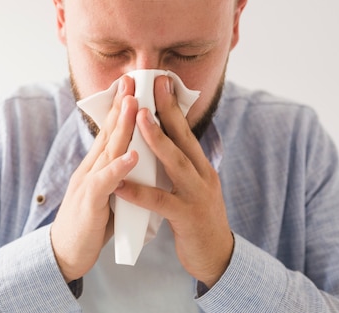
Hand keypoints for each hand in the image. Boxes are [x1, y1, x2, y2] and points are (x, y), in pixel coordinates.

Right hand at [51, 75, 138, 281]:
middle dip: (121, 106)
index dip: (121, 109)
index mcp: (96, 167)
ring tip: (134, 105)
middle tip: (131, 81)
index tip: (132, 87)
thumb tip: (134, 157)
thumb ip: (116, 174)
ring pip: (107, 151)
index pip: (110, 132)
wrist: (65, 254)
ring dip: (121, 127)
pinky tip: (132, 155)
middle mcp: (90, 169)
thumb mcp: (105, 193)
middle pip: (108, 133)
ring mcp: (87, 184)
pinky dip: (119, 168)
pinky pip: (105, 183)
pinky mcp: (89, 204)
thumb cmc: (89, 224)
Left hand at [114, 75, 232, 287]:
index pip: (185, 131)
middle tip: (153, 87)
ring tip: (138, 120)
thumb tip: (160, 141)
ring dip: (156, 140)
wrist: (217, 257)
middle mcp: (202, 175)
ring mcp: (197, 196)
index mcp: (200, 167)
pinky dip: (140, 191)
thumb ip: (179, 165)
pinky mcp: (187, 218)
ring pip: (176, 163)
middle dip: (168, 111)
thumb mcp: (192, 186)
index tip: (161, 82)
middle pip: (184, 138)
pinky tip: (121, 184)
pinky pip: (160, 202)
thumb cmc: (196, 218)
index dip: (173, 106)